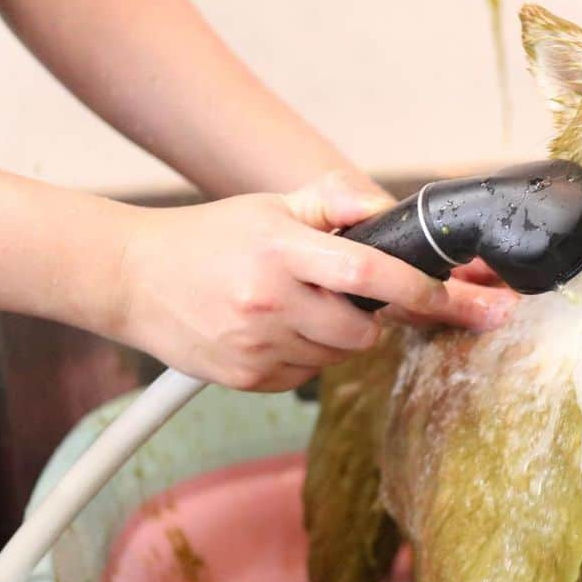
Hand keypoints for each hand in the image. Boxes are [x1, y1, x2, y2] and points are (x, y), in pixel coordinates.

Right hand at [115, 170, 515, 390]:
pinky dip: (304, 357)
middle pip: (362, 330)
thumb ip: (334, 203)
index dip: (418, 290)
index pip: (367, 273)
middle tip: (340, 297)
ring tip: (292, 308)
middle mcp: (268, 301)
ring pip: (336, 357)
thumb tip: (389, 208)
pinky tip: (269, 330)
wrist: (131, 278)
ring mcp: (255, 345)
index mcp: (280, 250)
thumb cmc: (209, 238)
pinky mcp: (246, 378)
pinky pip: (304, 376)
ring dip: (334, 338)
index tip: (449, 299)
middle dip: (370, 319)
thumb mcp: (270, 206)